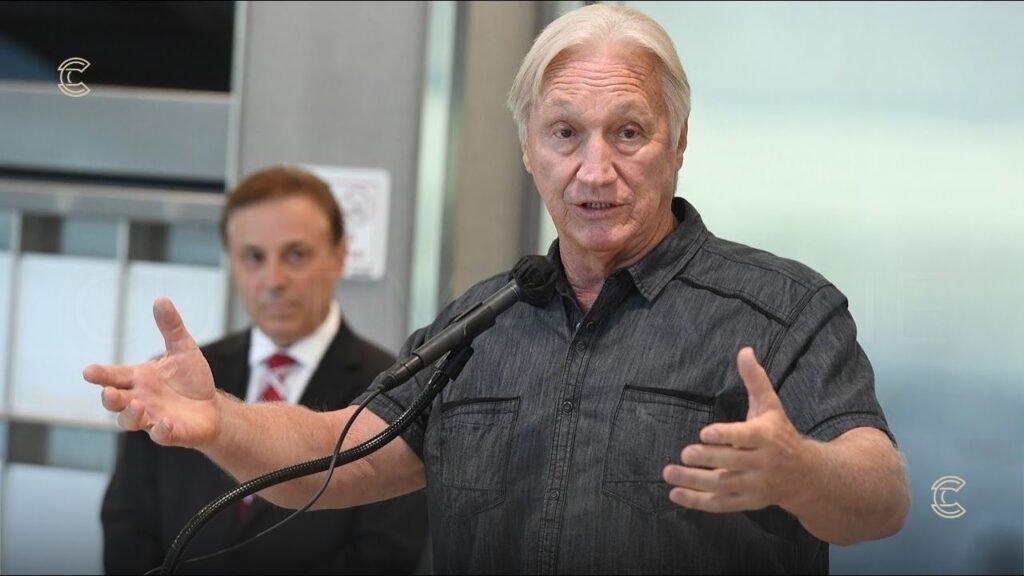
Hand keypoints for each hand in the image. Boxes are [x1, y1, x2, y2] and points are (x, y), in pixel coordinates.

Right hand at [83, 297, 218, 447]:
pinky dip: (161, 430)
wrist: (212, 409)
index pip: (114, 376)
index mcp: (139, 379)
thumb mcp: (183, 349)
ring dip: (131, 414)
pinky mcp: (170, 432)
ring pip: (131, 421)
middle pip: (115, 402)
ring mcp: (152, 418)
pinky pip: (161, 435)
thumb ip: (171, 327)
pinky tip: (165, 422)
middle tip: (109, 392)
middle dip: (110, 398)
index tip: (88, 372)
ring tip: (138, 405)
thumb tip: (161, 299)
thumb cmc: (191, 380)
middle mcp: (140, 399)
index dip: (101, 374)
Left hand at [662, 347, 818, 513]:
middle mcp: (762, 463)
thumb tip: (744, 350)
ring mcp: (754, 485)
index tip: (704, 433)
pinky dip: (698, 502)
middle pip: (732, 462)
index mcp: (766, 437)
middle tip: (684, 454)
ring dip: (694, 482)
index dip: (726, 436)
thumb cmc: (781, 434)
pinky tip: (676, 495)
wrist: (807, 476)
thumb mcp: (770, 406)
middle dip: (708, 459)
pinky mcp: (747, 501)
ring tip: (669, 473)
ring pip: (723, 485)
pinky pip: (721, 504)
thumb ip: (755, 380)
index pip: (746, 437)